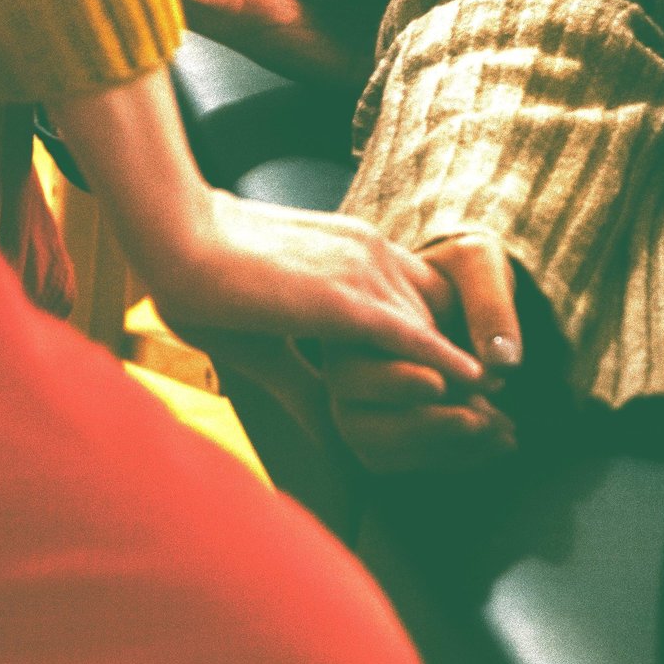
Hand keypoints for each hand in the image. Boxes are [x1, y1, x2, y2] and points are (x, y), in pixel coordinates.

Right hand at [47, 69, 477, 380]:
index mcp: (354, 251)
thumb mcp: (270, 338)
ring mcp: (362, 270)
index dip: (442, 336)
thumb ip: (307, 382)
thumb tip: (327, 429)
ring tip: (489, 414)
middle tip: (489, 407)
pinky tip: (470, 387)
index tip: (461, 381)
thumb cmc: (205, 282)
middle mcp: (370, 253)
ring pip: (433, 328)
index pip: (422, 293)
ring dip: (459, 371)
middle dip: (462, 358)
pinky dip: (443, 363)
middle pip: (441, 310)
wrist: (174, 234)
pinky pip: (412, 336)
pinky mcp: (346, 297)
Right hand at [318, 232, 525, 472]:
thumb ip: (488, 302)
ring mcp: (355, 403)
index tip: (477, 380)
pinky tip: (499, 444)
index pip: (366, 359)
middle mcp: (343, 365)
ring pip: (373, 445)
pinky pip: (398, 461)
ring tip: (503, 431)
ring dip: (441, 447)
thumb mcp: (478, 262)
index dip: (413, 376)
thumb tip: (501, 360)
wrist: (466, 299)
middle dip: (422, 422)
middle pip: (352, 414)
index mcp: (354, 318)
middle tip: (483, 417)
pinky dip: (451, 458)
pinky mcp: (377, 432)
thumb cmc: (464, 273)